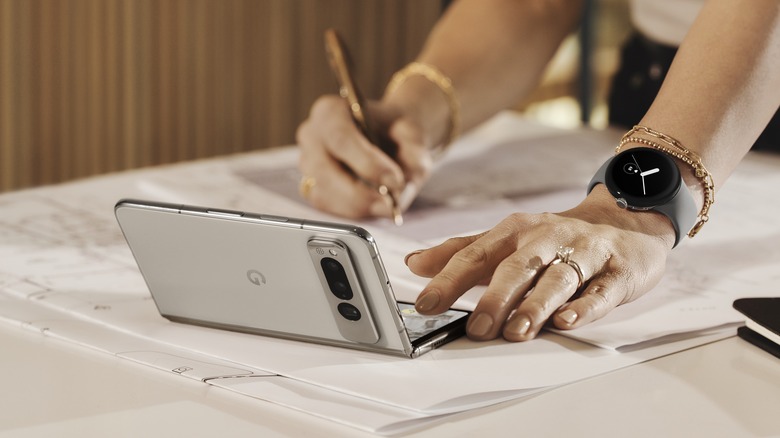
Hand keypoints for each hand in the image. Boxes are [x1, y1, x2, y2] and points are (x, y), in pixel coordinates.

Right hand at [296, 95, 433, 218]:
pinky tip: (373, 204)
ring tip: (386, 204)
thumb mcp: (413, 138)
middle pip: (325, 170)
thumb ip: (412, 159)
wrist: (391, 136)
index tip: (394, 180)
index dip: (367, 163)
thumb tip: (397, 194)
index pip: (340, 138)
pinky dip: (352, 211)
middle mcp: (311, 135)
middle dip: (361, 193)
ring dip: (358, 205)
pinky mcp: (310, 187)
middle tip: (391, 202)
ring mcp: (307, 163)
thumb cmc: (396, 132)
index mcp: (330, 111)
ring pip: (324, 194)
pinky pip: (327, 207)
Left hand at [405, 185, 676, 340]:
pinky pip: (601, 290)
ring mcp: (583, 253)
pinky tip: (568, 320)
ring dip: (536, 305)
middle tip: (478, 328)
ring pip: (558, 279)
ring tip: (517, 331)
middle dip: (496, 297)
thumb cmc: (555, 237)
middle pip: (517, 267)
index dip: (449, 279)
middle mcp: (547, 239)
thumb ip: (461, 252)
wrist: (624, 221)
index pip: (476, 254)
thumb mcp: (507, 239)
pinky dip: (585, 306)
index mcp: (515, 231)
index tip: (426, 304)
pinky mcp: (617, 271)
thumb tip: (413, 263)